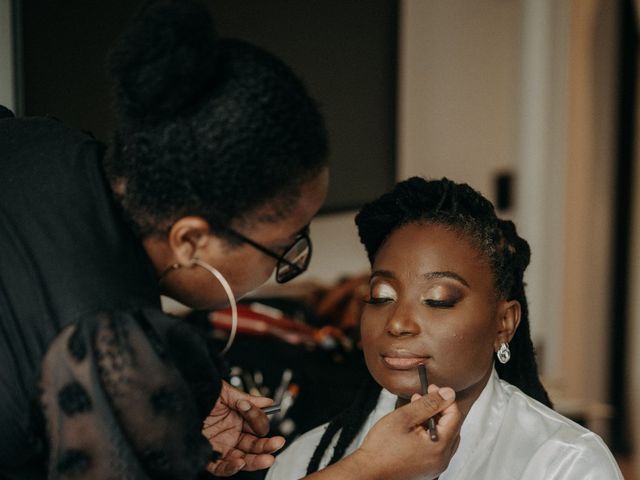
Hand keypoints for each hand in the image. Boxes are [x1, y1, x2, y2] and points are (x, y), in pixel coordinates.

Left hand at [202, 380, 285, 475]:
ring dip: (256, 460)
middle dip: (267, 445)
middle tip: (278, 443)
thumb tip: (269, 402)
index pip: (256, 424)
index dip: (257, 418)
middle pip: (254, 444)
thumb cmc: (198, 392)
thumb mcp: (223, 392)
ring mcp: (221, 446)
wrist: (175, 399)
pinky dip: (231, 468)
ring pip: (243, 459)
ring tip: (268, 459)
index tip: (247, 408)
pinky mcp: (207, 456)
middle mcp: (232, 433)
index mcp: (238, 417)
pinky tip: (240, 463)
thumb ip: (245, 399)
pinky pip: (220, 467)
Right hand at [309, 385, 460, 479]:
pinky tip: (414, 427)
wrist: (368, 472)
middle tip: (423, 397)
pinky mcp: (427, 470)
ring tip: (415, 410)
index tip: (432, 388)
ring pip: (444, 437)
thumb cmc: (381, 448)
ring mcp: (435, 467)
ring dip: (433, 421)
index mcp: (439, 447)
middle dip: (439, 409)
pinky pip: (436, 448)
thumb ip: (428, 404)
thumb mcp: (404, 418)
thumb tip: (448, 393)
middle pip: (452, 427)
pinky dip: (429, 433)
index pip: (455, 416)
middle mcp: (442, 460)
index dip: (444, 398)